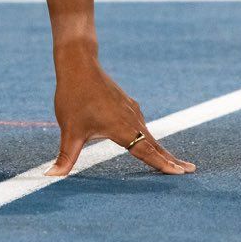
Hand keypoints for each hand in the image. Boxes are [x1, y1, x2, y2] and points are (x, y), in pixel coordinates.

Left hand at [48, 56, 193, 176]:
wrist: (79, 63)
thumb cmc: (73, 96)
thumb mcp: (69, 130)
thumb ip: (65, 157)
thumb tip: (50, 177)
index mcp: (121, 128)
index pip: (146, 151)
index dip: (162, 164)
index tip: (180, 173)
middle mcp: (131, 120)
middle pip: (155, 144)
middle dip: (171, 159)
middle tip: (190, 170)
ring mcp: (131, 111)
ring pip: (149, 134)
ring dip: (162, 149)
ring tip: (175, 161)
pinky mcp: (127, 105)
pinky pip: (143, 125)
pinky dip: (150, 137)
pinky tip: (150, 141)